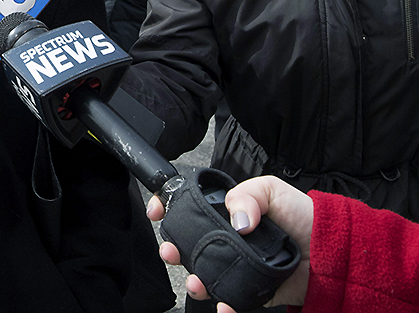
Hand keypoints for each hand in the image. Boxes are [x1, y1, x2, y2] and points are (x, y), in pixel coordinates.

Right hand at [146, 175, 312, 310]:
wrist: (332, 251)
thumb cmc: (303, 216)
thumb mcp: (271, 189)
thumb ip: (246, 196)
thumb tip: (236, 223)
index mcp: (226, 212)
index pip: (189, 208)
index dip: (169, 208)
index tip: (159, 212)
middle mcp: (227, 239)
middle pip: (188, 244)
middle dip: (171, 248)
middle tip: (170, 250)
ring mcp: (237, 264)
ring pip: (203, 274)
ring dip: (193, 280)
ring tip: (197, 282)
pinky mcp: (251, 289)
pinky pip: (231, 299)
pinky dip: (225, 306)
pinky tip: (225, 304)